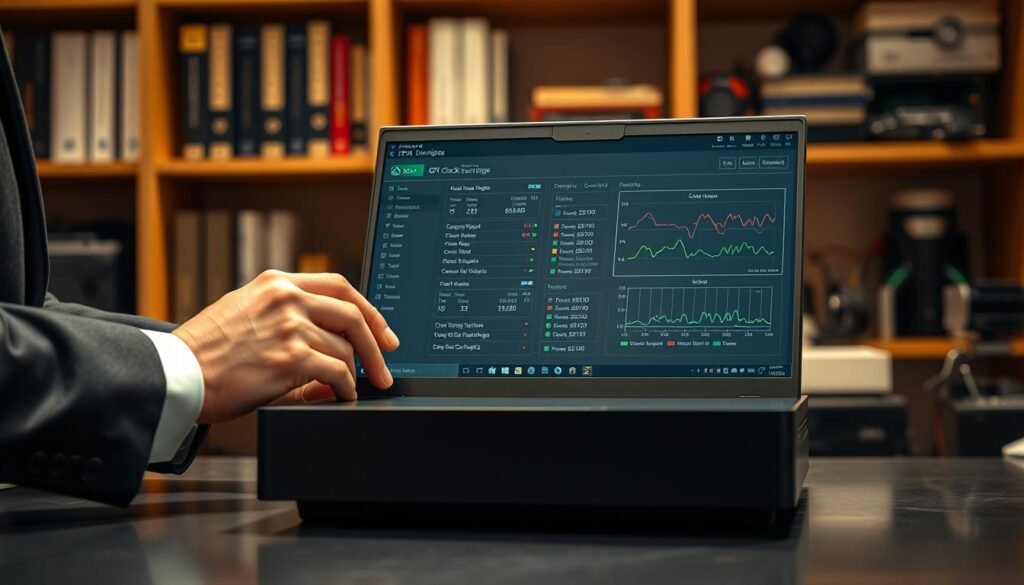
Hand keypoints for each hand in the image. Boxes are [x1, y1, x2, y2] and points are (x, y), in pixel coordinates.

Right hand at [172, 270, 399, 423]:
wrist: (176, 374)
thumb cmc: (205, 353)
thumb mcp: (246, 315)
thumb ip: (290, 323)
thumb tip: (335, 356)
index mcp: (276, 283)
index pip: (340, 286)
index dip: (369, 310)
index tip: (382, 332)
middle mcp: (286, 298)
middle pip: (353, 315)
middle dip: (377, 345)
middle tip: (384, 369)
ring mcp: (289, 326)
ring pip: (346, 348)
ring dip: (353, 374)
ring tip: (348, 390)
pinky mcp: (290, 357)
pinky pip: (337, 373)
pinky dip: (345, 389)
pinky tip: (340, 397)